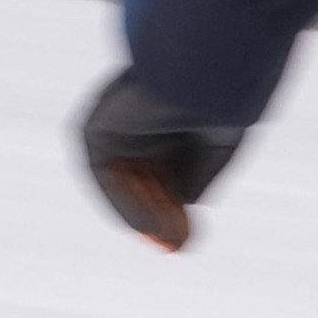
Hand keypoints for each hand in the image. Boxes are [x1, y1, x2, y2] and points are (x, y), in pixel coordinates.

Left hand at [78, 72, 250, 251]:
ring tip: (170, 244)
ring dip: (144, 216)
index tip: (186, 239)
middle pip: (141, 181)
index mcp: (166, 113)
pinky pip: (106, 178)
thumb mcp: (213, 151)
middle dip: (159, 217)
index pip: (162, 170)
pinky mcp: (96, 128)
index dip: (173, 208)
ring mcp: (112, 121)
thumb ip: (195, 182)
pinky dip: (126, 205)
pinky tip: (151, 228)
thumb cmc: (221, 98)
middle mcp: (135, 117)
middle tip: (178, 248)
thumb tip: (182, 212)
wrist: (207, 69)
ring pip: (123, 182)